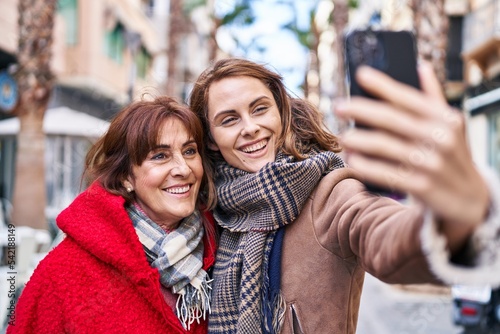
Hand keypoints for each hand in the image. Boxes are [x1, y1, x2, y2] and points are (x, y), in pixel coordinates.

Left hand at [334, 63, 489, 250]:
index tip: (359, 74)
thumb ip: (433, 98)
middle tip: (338, 106)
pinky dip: (365, 165)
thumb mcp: (450, 127)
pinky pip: (385, 173)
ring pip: (383, 146)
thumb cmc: (452, 157)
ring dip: (358, 140)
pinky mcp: (422, 186)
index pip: (408, 97)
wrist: (470, 201)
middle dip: (360, 110)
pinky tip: (351, 159)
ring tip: (342, 137)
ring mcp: (431, 163)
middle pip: (390, 119)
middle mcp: (440, 138)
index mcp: (446, 119)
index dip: (382, 85)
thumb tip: (420, 65)